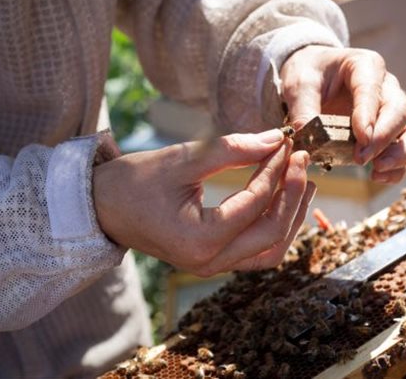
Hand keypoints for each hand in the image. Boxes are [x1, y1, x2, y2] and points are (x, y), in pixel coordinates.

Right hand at [93, 130, 315, 276]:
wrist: (101, 208)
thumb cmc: (133, 182)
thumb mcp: (182, 159)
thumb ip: (231, 149)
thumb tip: (275, 138)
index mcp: (199, 240)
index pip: (254, 203)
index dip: (275, 169)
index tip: (286, 142)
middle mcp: (209, 262)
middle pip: (272, 233)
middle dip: (292, 194)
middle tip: (301, 160)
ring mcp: (211, 266)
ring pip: (270, 250)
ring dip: (290, 216)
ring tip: (303, 182)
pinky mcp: (212, 260)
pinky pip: (255, 251)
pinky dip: (273, 227)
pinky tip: (282, 201)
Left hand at [280, 46, 405, 183]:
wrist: (315, 77)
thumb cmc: (310, 75)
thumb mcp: (299, 85)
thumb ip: (303, 107)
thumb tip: (305, 134)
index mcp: (365, 66)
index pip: (372, 89)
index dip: (369, 114)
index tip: (361, 137)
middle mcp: (387, 86)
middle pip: (401, 111)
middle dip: (384, 138)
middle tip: (360, 158)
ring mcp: (393, 109)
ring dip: (402, 154)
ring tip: (377, 170)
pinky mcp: (392, 130)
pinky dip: (399, 167)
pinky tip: (378, 176)